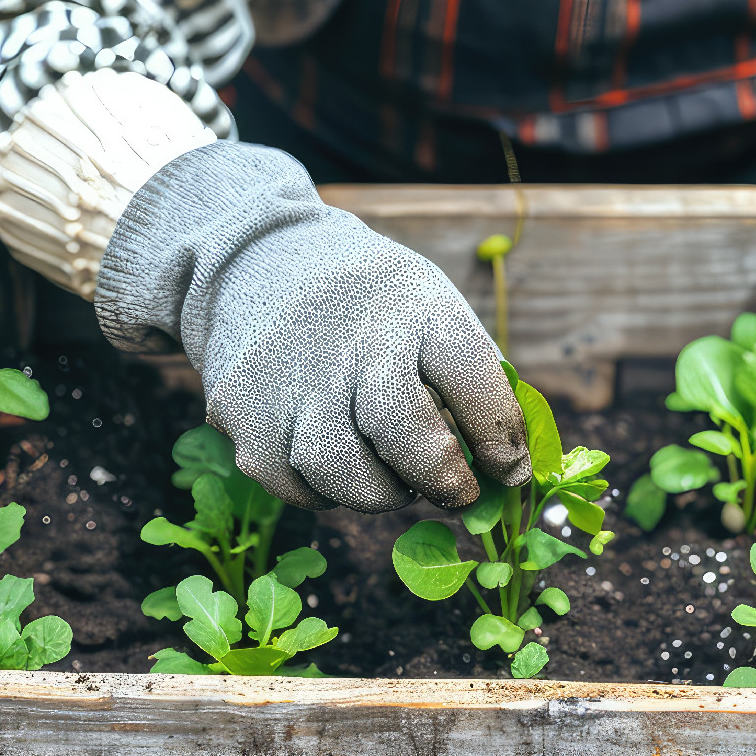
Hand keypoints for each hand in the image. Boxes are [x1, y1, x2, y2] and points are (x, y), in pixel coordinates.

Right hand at [95, 142, 529, 511]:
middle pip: (404, 436)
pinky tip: (341, 464)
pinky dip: (328, 493)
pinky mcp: (243, 416)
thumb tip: (512, 468)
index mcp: (415, 309)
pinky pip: (297, 489)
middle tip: (458, 493)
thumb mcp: (433, 308)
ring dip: (382, 493)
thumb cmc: (374, 305)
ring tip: (393, 476)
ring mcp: (291, 381)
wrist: (262, 262)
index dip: (499, 438)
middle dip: (442, 480)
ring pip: (346, 479)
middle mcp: (352, 341)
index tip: (511, 470)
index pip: (472, 381)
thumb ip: (473, 381)